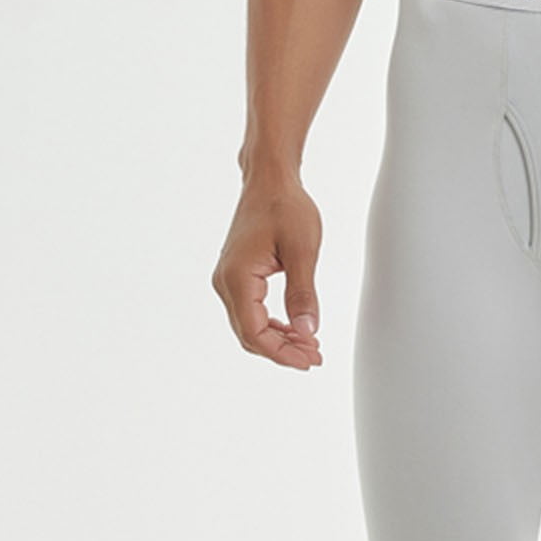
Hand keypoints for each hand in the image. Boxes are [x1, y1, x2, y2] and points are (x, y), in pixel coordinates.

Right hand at [211, 179, 324, 369]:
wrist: (269, 180)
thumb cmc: (286, 206)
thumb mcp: (302, 251)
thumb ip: (303, 294)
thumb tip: (307, 331)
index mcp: (238, 277)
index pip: (254, 333)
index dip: (282, 353)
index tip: (309, 360)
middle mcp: (225, 282)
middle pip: (250, 335)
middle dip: (282, 351)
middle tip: (315, 357)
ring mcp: (228, 280)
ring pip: (250, 327)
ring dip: (279, 341)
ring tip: (310, 346)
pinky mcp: (236, 277)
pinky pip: (251, 313)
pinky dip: (273, 326)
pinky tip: (296, 329)